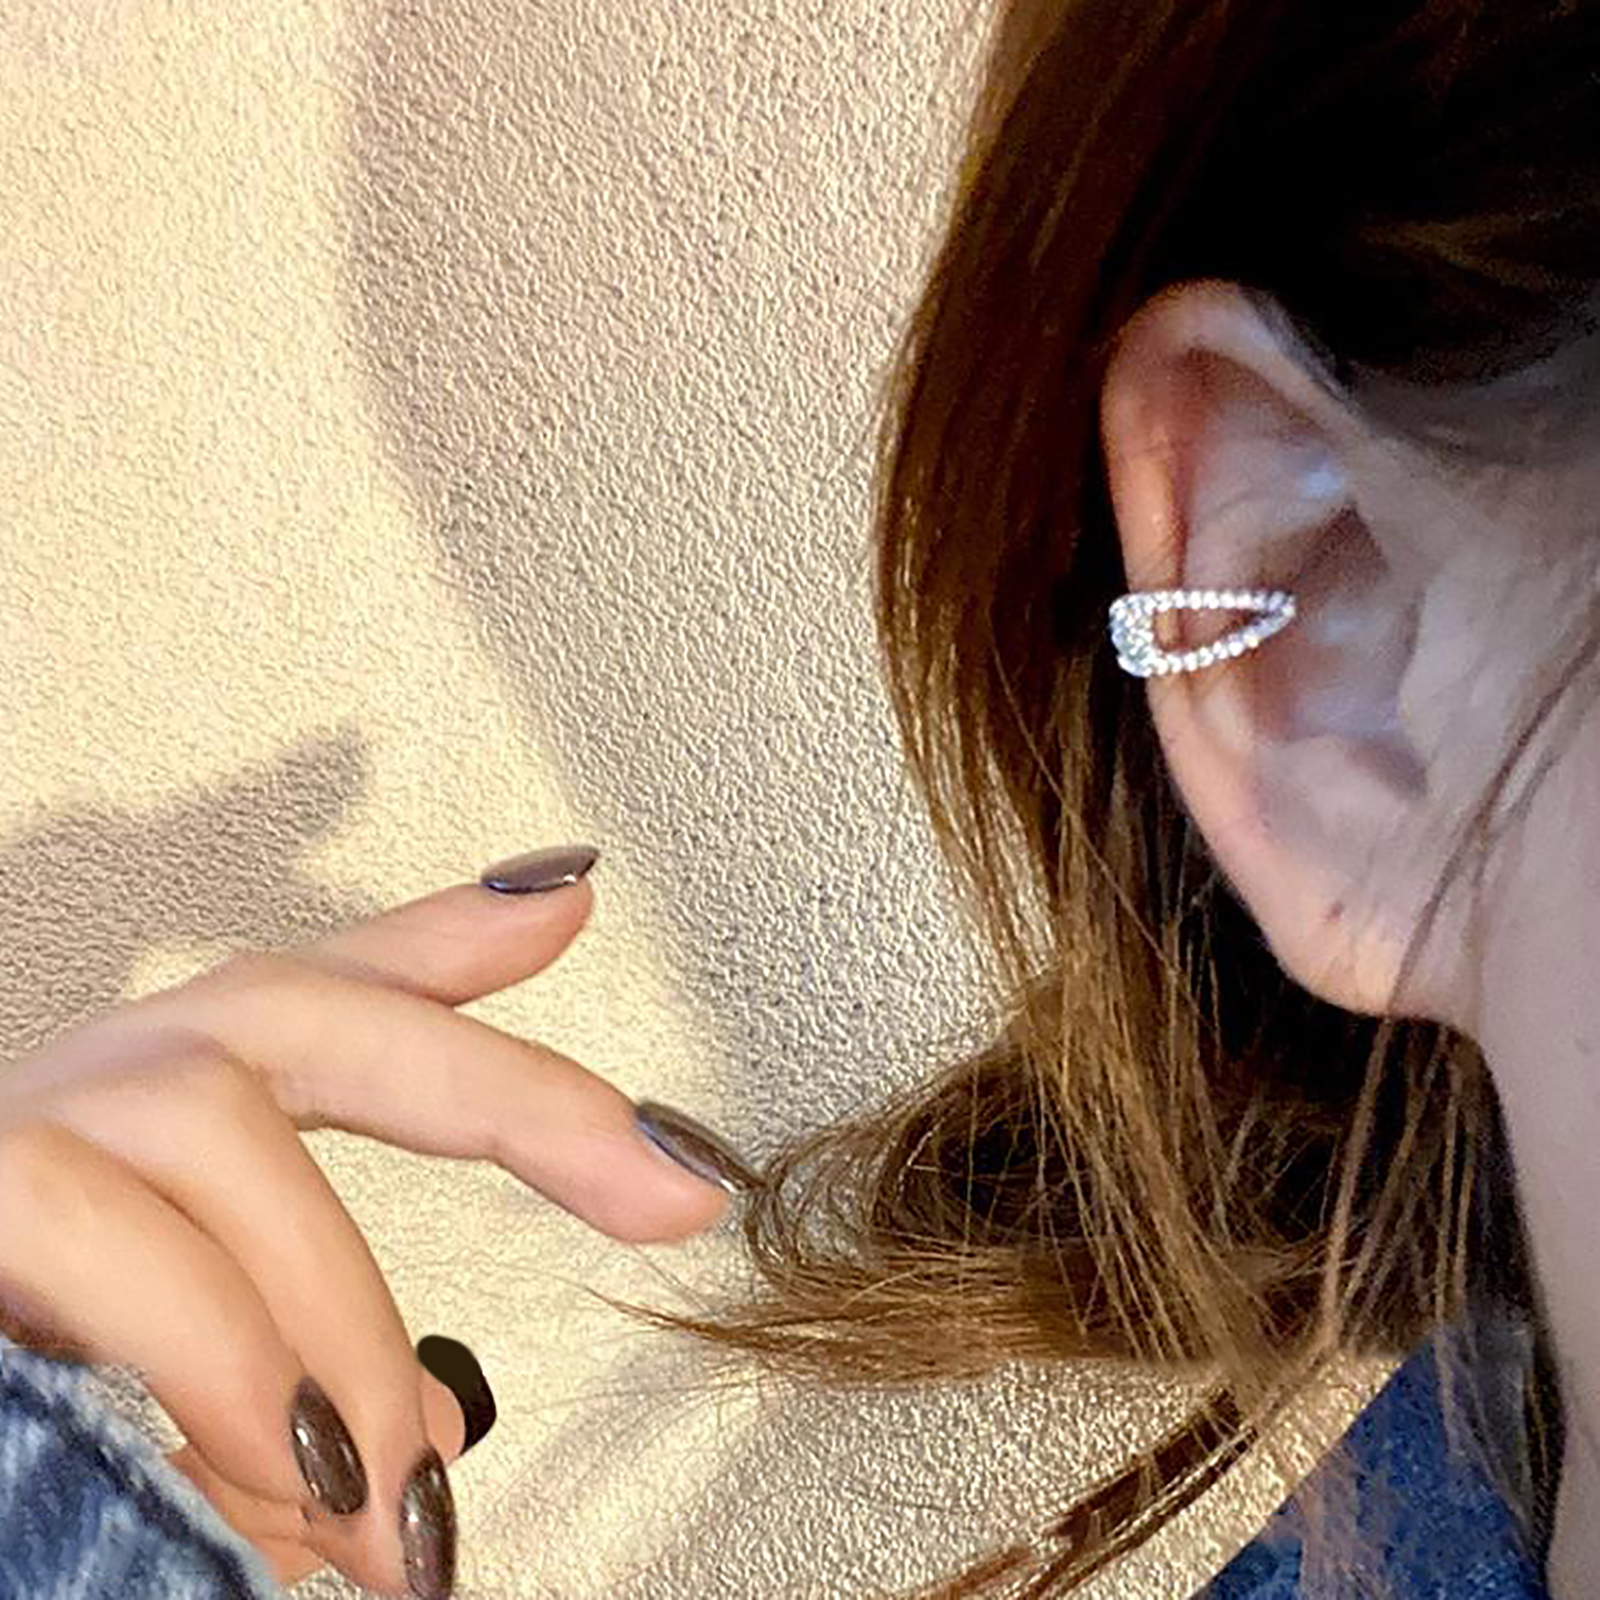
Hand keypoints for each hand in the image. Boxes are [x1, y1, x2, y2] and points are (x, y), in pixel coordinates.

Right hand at [0, 846, 736, 1596]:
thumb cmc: (24, 1373)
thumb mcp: (185, 1362)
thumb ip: (297, 1356)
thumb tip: (431, 1445)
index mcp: (167, 1111)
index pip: (320, 992)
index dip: (452, 931)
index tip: (576, 895)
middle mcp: (92, 1085)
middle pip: (307, 1013)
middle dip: (505, 1090)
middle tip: (665, 1186)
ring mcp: (13, 1129)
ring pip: (217, 1136)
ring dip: (333, 1321)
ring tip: (394, 1504)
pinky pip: (99, 1241)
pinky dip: (213, 1357)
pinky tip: (277, 1467)